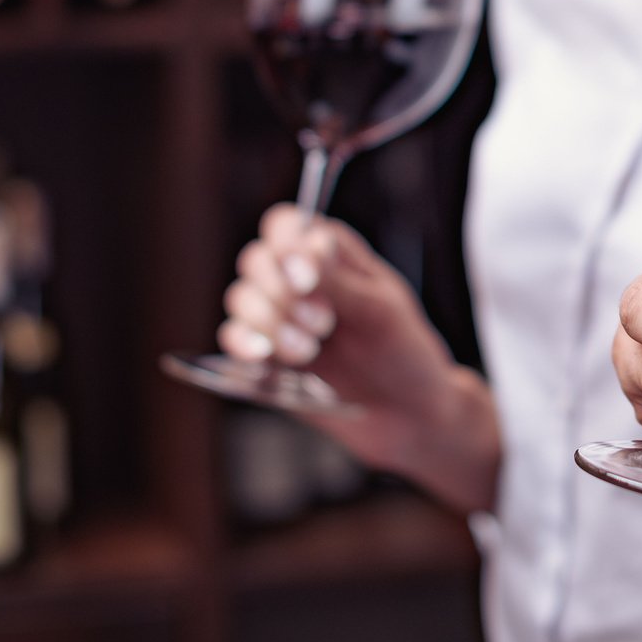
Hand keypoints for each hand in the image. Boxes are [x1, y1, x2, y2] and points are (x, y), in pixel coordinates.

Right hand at [221, 205, 498, 512]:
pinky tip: (267, 359)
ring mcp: (279, 317)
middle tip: (324, 325)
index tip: (308, 280)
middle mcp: (298, 279)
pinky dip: (244, 346)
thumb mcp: (381, 312)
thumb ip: (338, 280)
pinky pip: (233, 340)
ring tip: (308, 353)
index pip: (285, 225)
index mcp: (331, 254)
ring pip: (241, 299)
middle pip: (256, 261)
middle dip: (281, 294)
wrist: (408, 416)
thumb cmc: (405, 354)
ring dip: (268, 324)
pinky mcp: (266, 357)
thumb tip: (302, 249)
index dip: (286, 246)